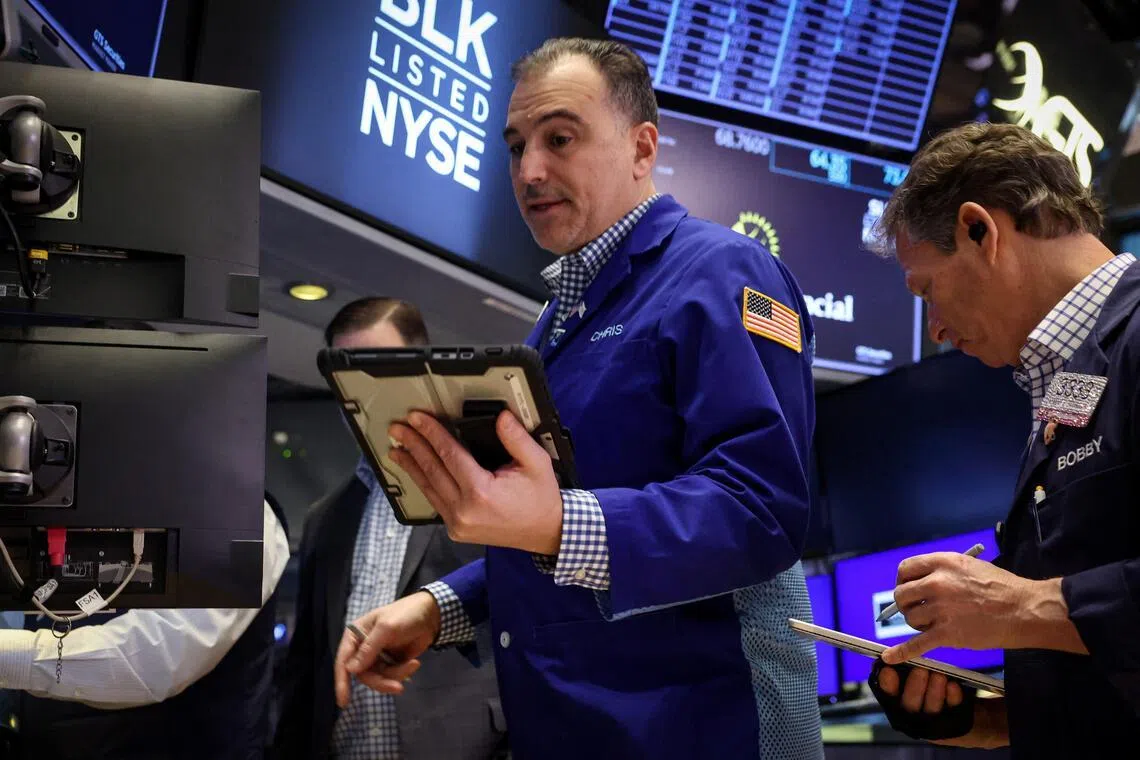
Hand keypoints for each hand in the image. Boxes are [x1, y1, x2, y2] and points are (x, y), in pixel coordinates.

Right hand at [334, 591, 439, 706]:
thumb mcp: (386, 628)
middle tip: (397, 687)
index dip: (341, 681)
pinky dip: (402, 673)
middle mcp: (363, 647)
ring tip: (413, 665)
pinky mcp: (390, 663)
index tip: (343, 702)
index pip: (344, 660)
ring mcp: (377, 656)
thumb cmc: (405, 614)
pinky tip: (414, 663)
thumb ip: (369, 649)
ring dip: (395, 676)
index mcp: (355, 635)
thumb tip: (350, 670)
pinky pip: (390, 676)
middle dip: (380, 681)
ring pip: (378, 678)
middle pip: (363, 674)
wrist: (432, 615)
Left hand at [388, 410, 563, 553]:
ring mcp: (457, 524)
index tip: (417, 418)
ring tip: (397, 449)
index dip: (431, 434)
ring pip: (428, 488)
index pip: (449, 456)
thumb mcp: (537, 463)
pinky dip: (423, 483)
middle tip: (398, 429)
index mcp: (482, 493)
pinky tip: (415, 471)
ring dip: (411, 466)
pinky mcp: (456, 530)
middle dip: (413, 446)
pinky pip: (435, 502)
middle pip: (432, 471)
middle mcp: (464, 511)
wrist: (545, 533)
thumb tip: (501, 417)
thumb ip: (516, 439)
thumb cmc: (541, 498)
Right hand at [874, 665, 1007, 747]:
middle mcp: (914, 716)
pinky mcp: (954, 725)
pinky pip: (952, 711)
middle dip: (914, 686)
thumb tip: (890, 653)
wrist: (968, 715)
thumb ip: (904, 669)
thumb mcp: (918, 679)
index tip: (889, 670)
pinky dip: (952, 697)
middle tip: (919, 669)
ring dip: (934, 691)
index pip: (888, 695)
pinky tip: (953, 685)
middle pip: (909, 704)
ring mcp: (934, 722)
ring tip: (939, 675)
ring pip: (931, 709)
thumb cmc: (936, 691)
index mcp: (900, 703)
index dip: (887, 684)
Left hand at [881, 552, 1033, 663]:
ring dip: (917, 623)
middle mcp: (936, 584)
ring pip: (910, 619)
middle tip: (919, 609)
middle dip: (907, 603)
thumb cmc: (1001, 586)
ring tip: (934, 624)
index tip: (909, 588)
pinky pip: (917, 644)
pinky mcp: (947, 634)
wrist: (1024, 609)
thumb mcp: (968, 565)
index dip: (903, 580)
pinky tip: (888, 657)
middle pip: (901, 595)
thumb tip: (920, 581)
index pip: (905, 569)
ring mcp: (941, 610)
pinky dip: (901, 652)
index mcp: (941, 563)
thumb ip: (942, 570)